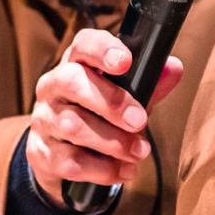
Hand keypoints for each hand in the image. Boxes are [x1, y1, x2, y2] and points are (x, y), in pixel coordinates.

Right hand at [24, 29, 182, 204]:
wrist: (65, 157)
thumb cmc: (99, 117)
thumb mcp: (126, 97)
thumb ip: (149, 84)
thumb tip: (173, 68)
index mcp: (74, 64)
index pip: (83, 44)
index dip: (103, 49)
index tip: (125, 61)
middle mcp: (52, 87)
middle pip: (72, 82)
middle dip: (111, 102)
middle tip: (140, 121)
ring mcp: (43, 120)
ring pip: (72, 125)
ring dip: (112, 141)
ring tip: (138, 152)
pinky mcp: (41, 153)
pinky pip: (70, 161)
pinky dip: (102, 169)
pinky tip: (123, 170)